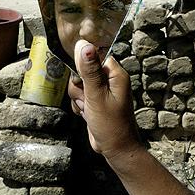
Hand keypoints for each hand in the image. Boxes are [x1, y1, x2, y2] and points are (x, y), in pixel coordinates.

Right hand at [68, 40, 140, 157]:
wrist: (115, 149)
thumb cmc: (110, 124)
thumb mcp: (96, 96)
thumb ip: (89, 71)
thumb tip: (83, 44)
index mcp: (116, 74)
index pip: (94, 56)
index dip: (84, 66)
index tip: (83, 81)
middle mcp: (110, 81)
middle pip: (83, 71)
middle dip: (79, 87)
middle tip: (87, 99)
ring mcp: (102, 92)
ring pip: (78, 85)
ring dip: (78, 99)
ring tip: (88, 109)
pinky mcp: (95, 102)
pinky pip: (79, 97)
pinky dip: (80, 107)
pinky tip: (87, 115)